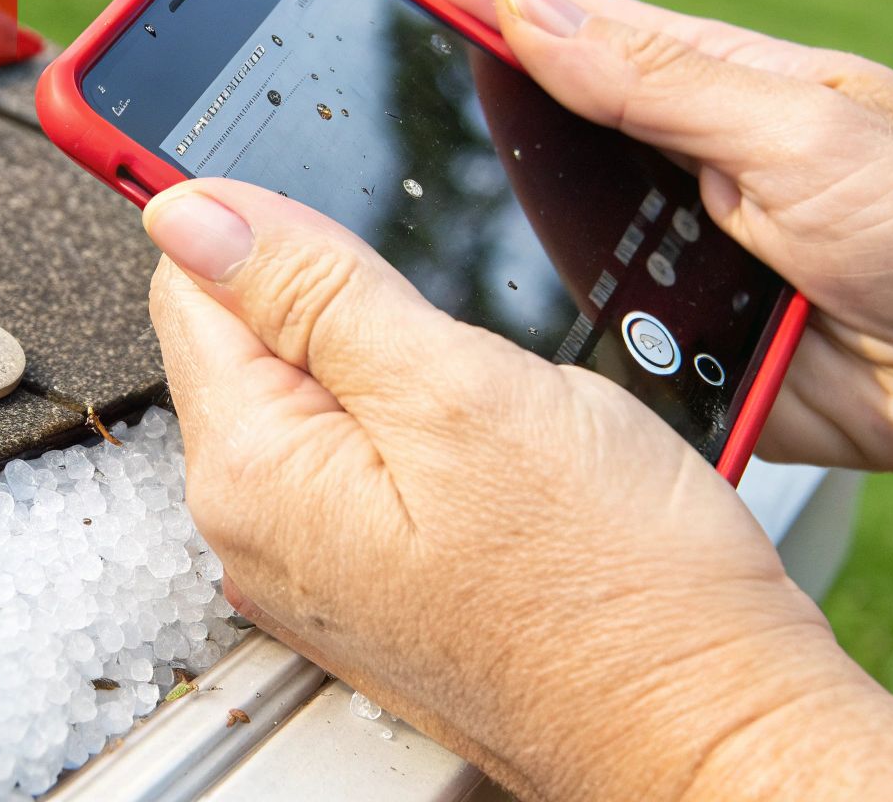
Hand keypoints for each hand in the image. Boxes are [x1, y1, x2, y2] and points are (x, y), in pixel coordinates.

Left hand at [143, 181, 892, 799]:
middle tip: (441, 296)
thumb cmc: (614, 586)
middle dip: (328, 288)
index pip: (189, 284)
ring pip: (312, 398)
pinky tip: (482, 429)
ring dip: (378, 352)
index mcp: (254, 473)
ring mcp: (318, 565)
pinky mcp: (378, 578)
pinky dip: (408, 418)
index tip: (310, 169)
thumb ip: (310, 289)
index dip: (250, 211)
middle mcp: (260, 532)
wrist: (704, 723)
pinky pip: (358, 460)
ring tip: (477, 373)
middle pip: (246, 342)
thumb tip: (188, 211)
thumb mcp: (457, 388)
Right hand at [328, 0, 892, 532]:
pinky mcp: (639, 336)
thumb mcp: (807, 134)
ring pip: (505, 218)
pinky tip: (415, 311)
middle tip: (294, 55)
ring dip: (427, 204)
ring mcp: (637, 246)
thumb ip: (670, 81)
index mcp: (687, 78)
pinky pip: (543, 319)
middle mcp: (647, 154)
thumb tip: (532, 11)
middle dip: (398, 79)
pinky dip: (484, 312)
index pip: (537, 9)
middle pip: (498, 110)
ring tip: (318, 180)